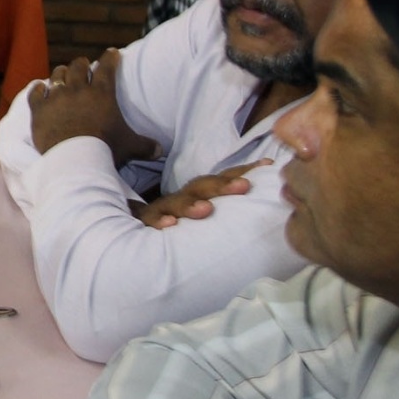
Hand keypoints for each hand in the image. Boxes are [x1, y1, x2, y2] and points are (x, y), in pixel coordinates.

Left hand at [27, 50, 158, 165]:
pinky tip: (39, 87)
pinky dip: (37, 89)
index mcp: (102, 93)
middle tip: (83, 64)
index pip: (107, 68)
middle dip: (82, 64)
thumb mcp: (130, 146)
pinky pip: (36, 93)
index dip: (110, 58)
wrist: (75, 158)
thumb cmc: (105, 148)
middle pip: (78, 67)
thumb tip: (161, 150)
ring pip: (57, 75)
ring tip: (62, 73)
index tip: (112, 52)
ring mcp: (56, 97)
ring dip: (61, 73)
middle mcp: (78, 89)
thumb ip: (145, 145)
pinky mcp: (39, 109)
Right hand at [134, 159, 271, 229]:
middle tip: (244, 186)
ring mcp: (161, 210)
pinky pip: (150, 221)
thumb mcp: (199, 213)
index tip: (268, 165)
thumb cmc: (176, 225)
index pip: (220, 180)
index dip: (243, 171)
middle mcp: (180, 198)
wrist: (130, 233)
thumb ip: (225, 207)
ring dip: (191, 205)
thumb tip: (259, 193)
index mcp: (197, 195)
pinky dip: (159, 221)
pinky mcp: (145, 223)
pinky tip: (170, 225)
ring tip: (206, 210)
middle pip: (200, 187)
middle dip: (222, 186)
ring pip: (175, 203)